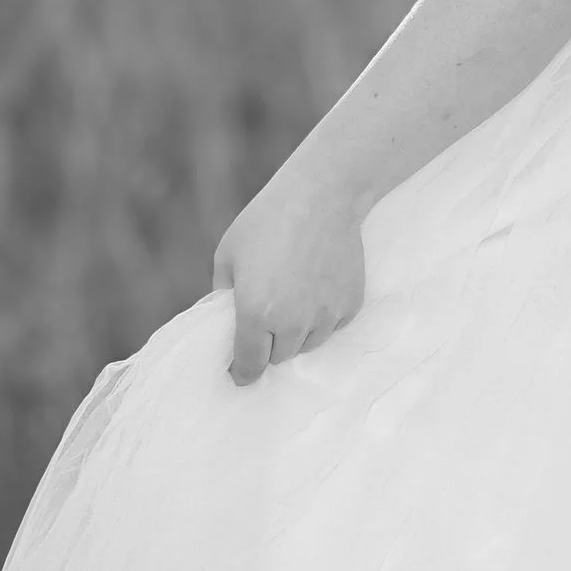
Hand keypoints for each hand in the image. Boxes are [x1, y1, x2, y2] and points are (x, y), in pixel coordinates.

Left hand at [211, 165, 367, 385]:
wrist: (321, 197)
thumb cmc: (266, 221)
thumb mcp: (227, 255)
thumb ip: (221, 295)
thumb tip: (224, 321)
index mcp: (255, 314)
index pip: (249, 365)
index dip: (241, 372)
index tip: (238, 373)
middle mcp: (292, 324)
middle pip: (279, 358)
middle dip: (269, 346)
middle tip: (264, 322)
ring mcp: (325, 317)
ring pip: (307, 345)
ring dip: (295, 335)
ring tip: (291, 301)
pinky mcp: (349, 307)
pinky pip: (331, 327)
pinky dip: (321, 319)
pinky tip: (314, 289)